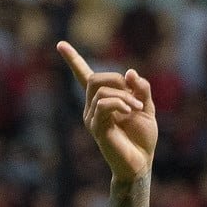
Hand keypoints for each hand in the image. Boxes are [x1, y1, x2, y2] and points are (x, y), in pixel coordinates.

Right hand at [57, 40, 155, 182]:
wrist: (141, 162)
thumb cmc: (142, 137)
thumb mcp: (146, 107)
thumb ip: (141, 88)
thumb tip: (129, 72)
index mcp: (102, 100)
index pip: (83, 76)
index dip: (72, 59)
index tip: (60, 44)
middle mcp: (92, 107)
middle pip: (95, 78)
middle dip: (116, 79)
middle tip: (135, 94)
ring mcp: (92, 117)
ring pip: (101, 91)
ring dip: (124, 95)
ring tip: (138, 107)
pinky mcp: (96, 127)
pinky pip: (104, 104)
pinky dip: (120, 102)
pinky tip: (130, 111)